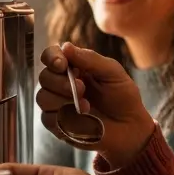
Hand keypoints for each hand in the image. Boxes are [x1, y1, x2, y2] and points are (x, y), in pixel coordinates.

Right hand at [37, 44, 155, 167]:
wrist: (130, 128)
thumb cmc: (123, 98)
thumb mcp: (112, 72)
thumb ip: (90, 59)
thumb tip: (65, 46)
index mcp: (74, 68)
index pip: (51, 56)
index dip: (51, 58)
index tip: (62, 64)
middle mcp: (62, 85)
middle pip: (44, 77)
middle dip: (60, 82)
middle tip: (82, 88)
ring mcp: (58, 105)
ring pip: (43, 98)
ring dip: (63, 100)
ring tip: (86, 106)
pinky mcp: (58, 125)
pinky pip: (47, 118)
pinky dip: (64, 117)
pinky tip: (83, 118)